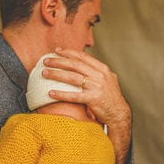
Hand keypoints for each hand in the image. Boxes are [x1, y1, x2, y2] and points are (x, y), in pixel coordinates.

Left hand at [43, 48, 132, 163]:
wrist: (119, 113)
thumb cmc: (109, 96)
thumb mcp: (106, 79)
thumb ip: (94, 71)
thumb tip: (78, 63)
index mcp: (102, 69)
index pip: (82, 57)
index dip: (68, 52)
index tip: (56, 50)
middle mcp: (100, 75)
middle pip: (75, 65)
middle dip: (59, 61)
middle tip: (46, 61)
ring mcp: (97, 87)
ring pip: (72, 77)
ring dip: (56, 74)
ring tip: (44, 73)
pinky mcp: (93, 99)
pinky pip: (74, 96)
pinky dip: (62, 94)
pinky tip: (51, 93)